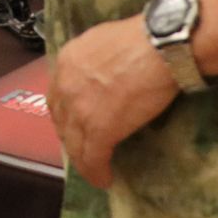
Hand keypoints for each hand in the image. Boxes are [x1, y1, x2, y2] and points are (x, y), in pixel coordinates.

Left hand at [47, 17, 179, 189]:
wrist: (161, 46)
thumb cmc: (143, 38)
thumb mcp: (104, 41)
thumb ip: (94, 60)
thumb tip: (102, 73)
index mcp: (67, 62)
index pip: (57, 96)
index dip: (65, 114)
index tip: (75, 124)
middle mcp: (66, 86)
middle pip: (62, 122)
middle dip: (71, 137)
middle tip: (84, 148)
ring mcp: (80, 110)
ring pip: (74, 144)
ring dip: (83, 160)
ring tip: (94, 169)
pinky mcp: (99, 130)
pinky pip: (92, 158)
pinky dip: (96, 172)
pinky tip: (104, 179)